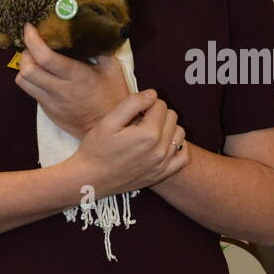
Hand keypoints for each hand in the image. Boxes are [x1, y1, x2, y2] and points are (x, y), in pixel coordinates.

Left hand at [14, 22, 130, 139]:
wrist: (109, 132)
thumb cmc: (113, 98)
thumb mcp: (113, 70)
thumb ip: (100, 50)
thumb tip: (89, 33)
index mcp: (76, 77)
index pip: (45, 57)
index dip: (32, 40)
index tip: (30, 28)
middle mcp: (59, 90)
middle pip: (26, 69)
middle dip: (26, 53)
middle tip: (34, 45)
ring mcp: (51, 102)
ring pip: (22, 81)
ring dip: (25, 67)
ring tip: (35, 60)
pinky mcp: (48, 111)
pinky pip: (31, 92)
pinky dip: (32, 80)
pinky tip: (44, 75)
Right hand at [70, 90, 189, 197]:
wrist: (89, 179)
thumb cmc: (96, 149)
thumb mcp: (108, 121)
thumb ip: (132, 103)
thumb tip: (152, 94)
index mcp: (148, 134)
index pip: (160, 105)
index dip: (146, 103)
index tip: (134, 111)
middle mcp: (160, 150)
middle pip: (172, 117)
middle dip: (157, 113)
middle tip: (139, 120)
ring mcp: (163, 164)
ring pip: (179, 133)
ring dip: (168, 128)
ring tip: (149, 131)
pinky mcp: (162, 174)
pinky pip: (184, 156)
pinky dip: (178, 147)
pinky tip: (163, 144)